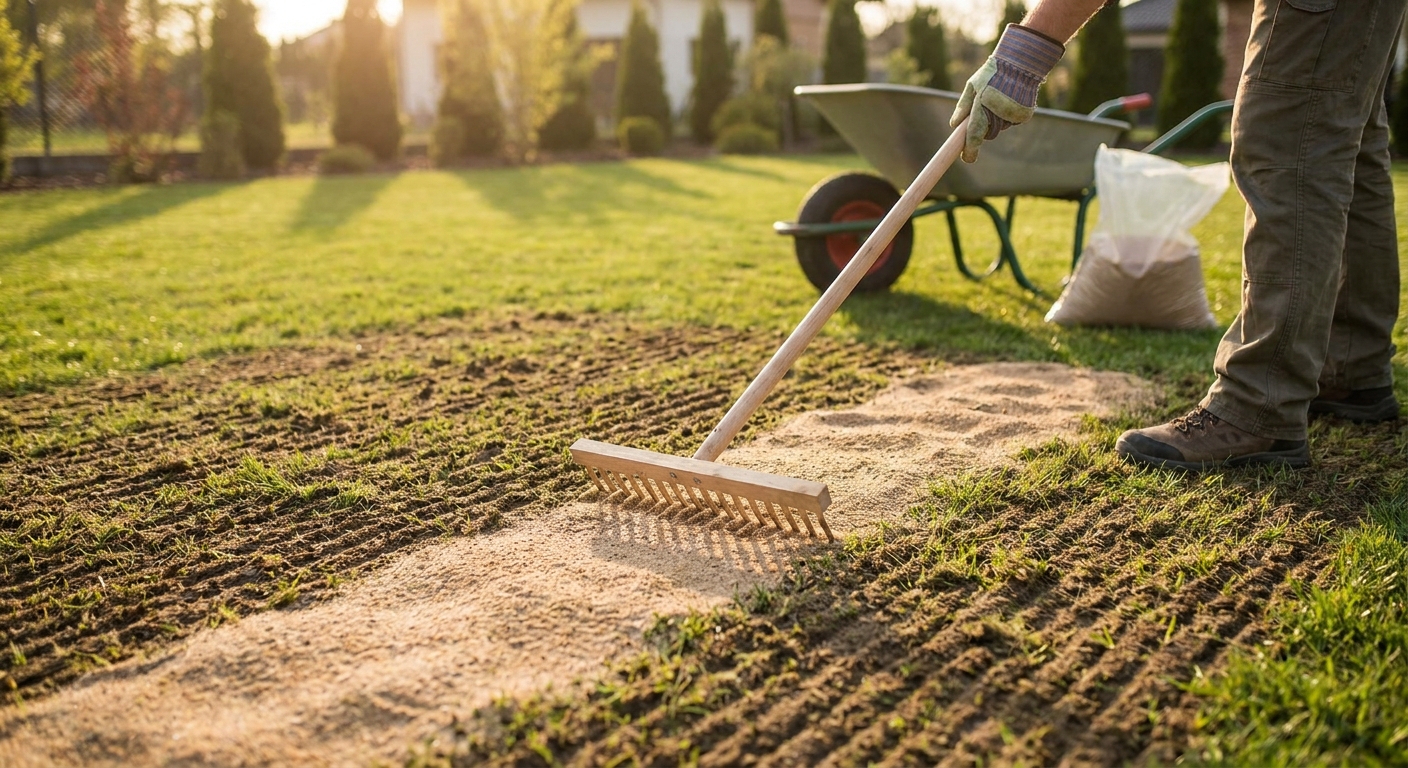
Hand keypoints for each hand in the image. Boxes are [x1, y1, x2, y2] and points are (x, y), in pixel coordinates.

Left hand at [950, 24, 1064, 162]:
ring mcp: (1013, 115)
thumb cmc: (992, 73)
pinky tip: (1010, 100)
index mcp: (982, 105)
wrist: (1021, 62)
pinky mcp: (1024, 115)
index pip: (974, 135)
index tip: (967, 159)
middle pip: (987, 133)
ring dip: (997, 119)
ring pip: (1000, 127)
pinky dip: (1008, 115)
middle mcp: (998, 113)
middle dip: (984, 128)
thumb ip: (963, 106)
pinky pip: (1011, 122)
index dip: (970, 150)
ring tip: (999, 98)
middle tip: (985, 109)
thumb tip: (954, 125)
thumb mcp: (972, 85)